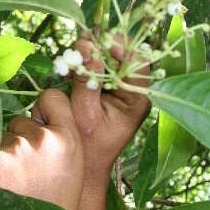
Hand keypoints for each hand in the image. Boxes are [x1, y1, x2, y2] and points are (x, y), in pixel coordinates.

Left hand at [0, 88, 83, 209]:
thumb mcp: (68, 174)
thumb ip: (55, 142)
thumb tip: (31, 117)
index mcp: (70, 142)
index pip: (52, 97)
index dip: (44, 110)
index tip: (41, 123)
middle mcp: (44, 139)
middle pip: (21, 122)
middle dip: (18, 142)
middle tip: (23, 178)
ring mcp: (15, 149)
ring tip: (8, 189)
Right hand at [71, 37, 150, 193]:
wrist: (83, 167)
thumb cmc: (85, 146)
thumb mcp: (84, 114)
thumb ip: (87, 82)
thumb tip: (88, 50)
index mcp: (136, 98)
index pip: (138, 60)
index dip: (121, 45)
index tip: (98, 42)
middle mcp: (131, 90)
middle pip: (122, 54)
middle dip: (101, 46)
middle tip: (80, 45)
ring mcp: (118, 89)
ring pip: (108, 58)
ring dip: (90, 53)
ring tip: (73, 57)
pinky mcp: (104, 89)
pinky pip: (96, 67)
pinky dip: (84, 63)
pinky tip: (72, 66)